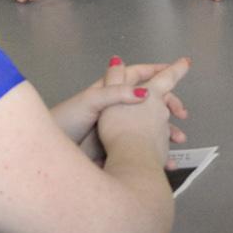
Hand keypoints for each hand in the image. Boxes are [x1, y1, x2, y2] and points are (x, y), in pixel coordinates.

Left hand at [50, 55, 189, 146]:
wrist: (51, 155)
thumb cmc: (66, 122)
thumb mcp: (90, 102)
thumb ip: (116, 93)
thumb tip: (146, 92)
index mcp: (110, 91)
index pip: (137, 75)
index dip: (156, 71)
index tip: (176, 71)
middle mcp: (117, 108)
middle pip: (149, 102)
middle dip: (168, 105)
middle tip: (181, 114)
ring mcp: (118, 129)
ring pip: (150, 127)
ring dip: (167, 132)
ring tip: (178, 140)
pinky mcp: (118, 148)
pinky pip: (143, 148)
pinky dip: (158, 154)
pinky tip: (166, 162)